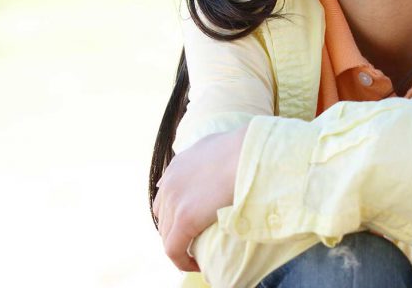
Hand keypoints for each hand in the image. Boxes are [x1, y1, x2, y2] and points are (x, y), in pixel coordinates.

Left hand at [152, 125, 247, 271]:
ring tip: (197, 256)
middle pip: (163, 218)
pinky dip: (181, 261)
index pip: (165, 198)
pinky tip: (196, 265)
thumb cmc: (243, 150)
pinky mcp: (184, 219)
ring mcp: (175, 201)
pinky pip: (173, 249)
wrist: (249, 154)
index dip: (175, 214)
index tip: (193, 225)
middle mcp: (170, 184)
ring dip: (180, 247)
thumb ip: (205, 153)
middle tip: (196, 242)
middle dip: (176, 232)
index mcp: (177, 167)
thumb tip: (211, 157)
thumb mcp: (217, 145)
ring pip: (167, 235)